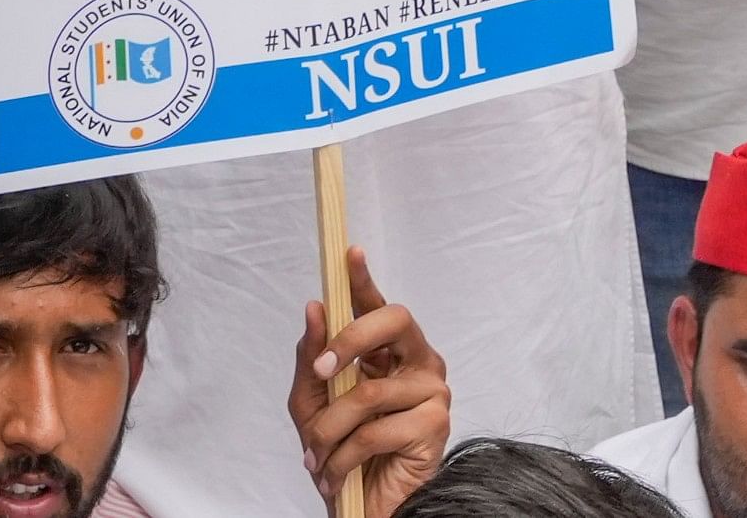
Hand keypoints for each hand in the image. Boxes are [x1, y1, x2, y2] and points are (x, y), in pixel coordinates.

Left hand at [285, 249, 450, 515]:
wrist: (358, 504)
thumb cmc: (338, 450)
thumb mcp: (311, 402)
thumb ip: (311, 357)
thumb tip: (315, 308)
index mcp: (388, 353)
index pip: (379, 307)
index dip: (365, 279)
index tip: (349, 254)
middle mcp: (418, 363)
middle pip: (394, 321)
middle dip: (350, 339)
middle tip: (322, 368)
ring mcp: (433, 393)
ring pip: (370, 392)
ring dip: (331, 428)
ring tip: (316, 453)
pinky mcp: (436, 427)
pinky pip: (377, 429)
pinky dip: (344, 454)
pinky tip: (336, 470)